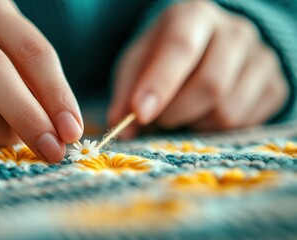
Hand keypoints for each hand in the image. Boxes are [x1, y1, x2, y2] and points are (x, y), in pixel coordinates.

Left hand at [108, 1, 287, 136]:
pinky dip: (217, 128)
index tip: (140, 114)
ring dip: (195, 123)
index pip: (180, 47)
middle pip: (210, 85)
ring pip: (228, 111)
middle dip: (176, 113)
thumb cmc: (164, 56)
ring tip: (184, 112)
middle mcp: (234, 31)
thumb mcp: (138, 64)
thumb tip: (121, 126)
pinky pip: (245, 122)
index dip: (160, 84)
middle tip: (159, 118)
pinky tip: (205, 113)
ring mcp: (260, 57)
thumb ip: (126, 93)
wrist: (207, 48)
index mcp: (193, 16)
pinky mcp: (274, 85)